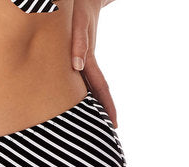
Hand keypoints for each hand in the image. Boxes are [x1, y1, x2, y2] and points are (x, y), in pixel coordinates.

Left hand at [70, 0, 117, 127]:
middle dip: (101, 112)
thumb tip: (78, 67)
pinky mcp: (75, 55)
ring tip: (91, 123)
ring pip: (87, 86)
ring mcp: (82, 59)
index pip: (101, 89)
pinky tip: (75, 99)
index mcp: (88, 60)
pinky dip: (79, 91)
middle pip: (96, 92)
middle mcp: (86, 63)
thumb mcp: (78, 24)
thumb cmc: (78, 8)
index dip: (107, 107)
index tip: (113, 124)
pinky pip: (78, 77)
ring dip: (91, 104)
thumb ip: (79, 43)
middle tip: (106, 133)